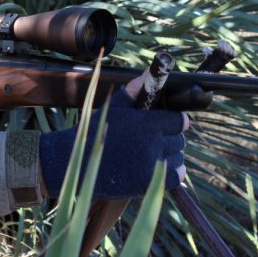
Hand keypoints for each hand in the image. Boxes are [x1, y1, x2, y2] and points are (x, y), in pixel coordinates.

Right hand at [38, 78, 187, 199]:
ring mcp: (152, 165)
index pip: (179, 121)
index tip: (171, 123)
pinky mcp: (148, 183)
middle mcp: (152, 143)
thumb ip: (133, 91)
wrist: (78, 162)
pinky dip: (173, 172)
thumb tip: (149, 74)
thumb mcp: (113, 108)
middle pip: (179, 139)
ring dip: (170, 155)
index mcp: (147, 123)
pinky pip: (176, 176)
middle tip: (157, 139)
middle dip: (171, 138)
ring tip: (154, 153)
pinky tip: (161, 167)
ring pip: (177, 157)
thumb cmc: (95, 131)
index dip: (176, 121)